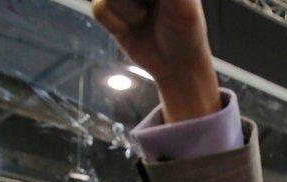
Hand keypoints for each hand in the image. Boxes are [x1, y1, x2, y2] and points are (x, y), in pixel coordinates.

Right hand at [91, 0, 220, 121]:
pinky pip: (99, 9)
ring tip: (145, 19)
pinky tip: (134, 28)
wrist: (177, 70)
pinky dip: (116, 23)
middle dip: (135, 5)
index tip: (151, 14)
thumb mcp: (182, 7)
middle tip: (149, 16)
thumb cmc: (187, 36)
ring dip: (127, 11)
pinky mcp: (110, 14)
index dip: (141, 0)